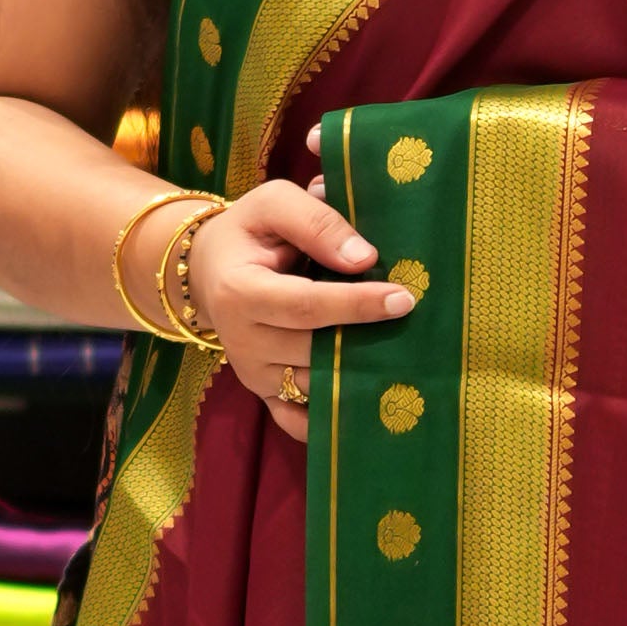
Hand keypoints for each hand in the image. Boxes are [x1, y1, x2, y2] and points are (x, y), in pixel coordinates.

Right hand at [177, 177, 414, 447]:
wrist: (209, 271)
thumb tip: (365, 257)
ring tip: (406, 357)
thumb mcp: (273, 204)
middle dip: (367, 341)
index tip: (404, 299)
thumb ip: (317, 222)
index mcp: (240, 293)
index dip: (357, 305)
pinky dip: (334, 418)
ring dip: (361, 376)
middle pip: (315, 351)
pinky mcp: (265, 395)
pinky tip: (371, 403)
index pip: (306, 306)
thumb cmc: (249, 232)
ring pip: (316, 387)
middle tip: (417, 328)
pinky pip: (298, 421)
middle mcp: (243, 343)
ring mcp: (254, 376)